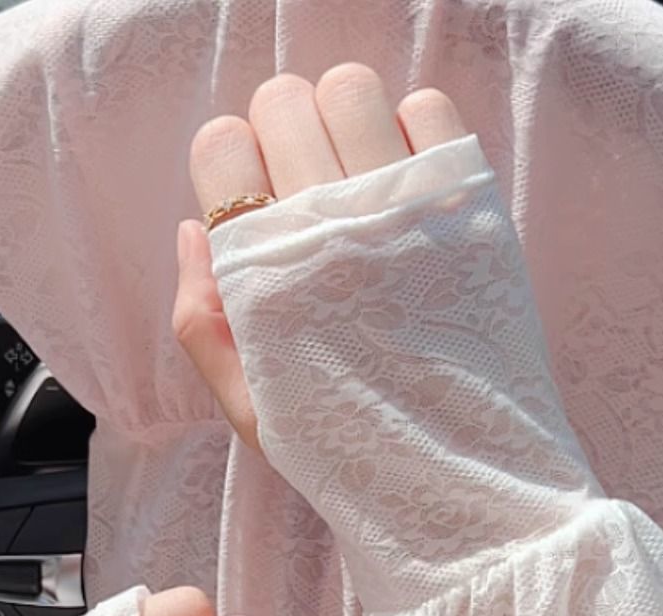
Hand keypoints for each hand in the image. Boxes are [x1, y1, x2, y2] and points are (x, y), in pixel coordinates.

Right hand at [173, 64, 466, 452]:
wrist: (461, 479)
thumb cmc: (348, 450)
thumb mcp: (249, 409)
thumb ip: (200, 321)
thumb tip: (193, 227)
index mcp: (263, 277)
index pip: (218, 146)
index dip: (230, 167)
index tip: (254, 200)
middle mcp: (326, 232)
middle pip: (281, 103)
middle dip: (282, 132)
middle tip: (307, 182)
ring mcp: (401, 215)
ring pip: (351, 89)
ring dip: (344, 119)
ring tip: (359, 172)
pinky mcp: (469, 209)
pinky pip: (430, 111)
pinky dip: (415, 130)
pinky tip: (411, 181)